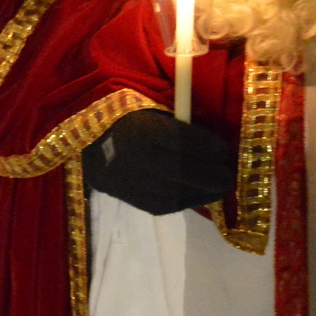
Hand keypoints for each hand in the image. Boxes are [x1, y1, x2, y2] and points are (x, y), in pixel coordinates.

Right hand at [81, 109, 234, 215]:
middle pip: (181, 171)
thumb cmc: (129, 118)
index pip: (181, 141)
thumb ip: (181, 124)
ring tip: (219, 187)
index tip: (224, 150)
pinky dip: (186, 201)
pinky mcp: (129, 199)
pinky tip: (199, 195)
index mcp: (139, 128)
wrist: (87, 141)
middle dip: (211, 175)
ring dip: (203, 193)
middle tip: (228, 174)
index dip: (208, 147)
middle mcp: (133, 158)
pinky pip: (164, 205)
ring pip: (174, 193)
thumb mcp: (152, 110)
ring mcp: (129, 182)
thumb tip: (216, 144)